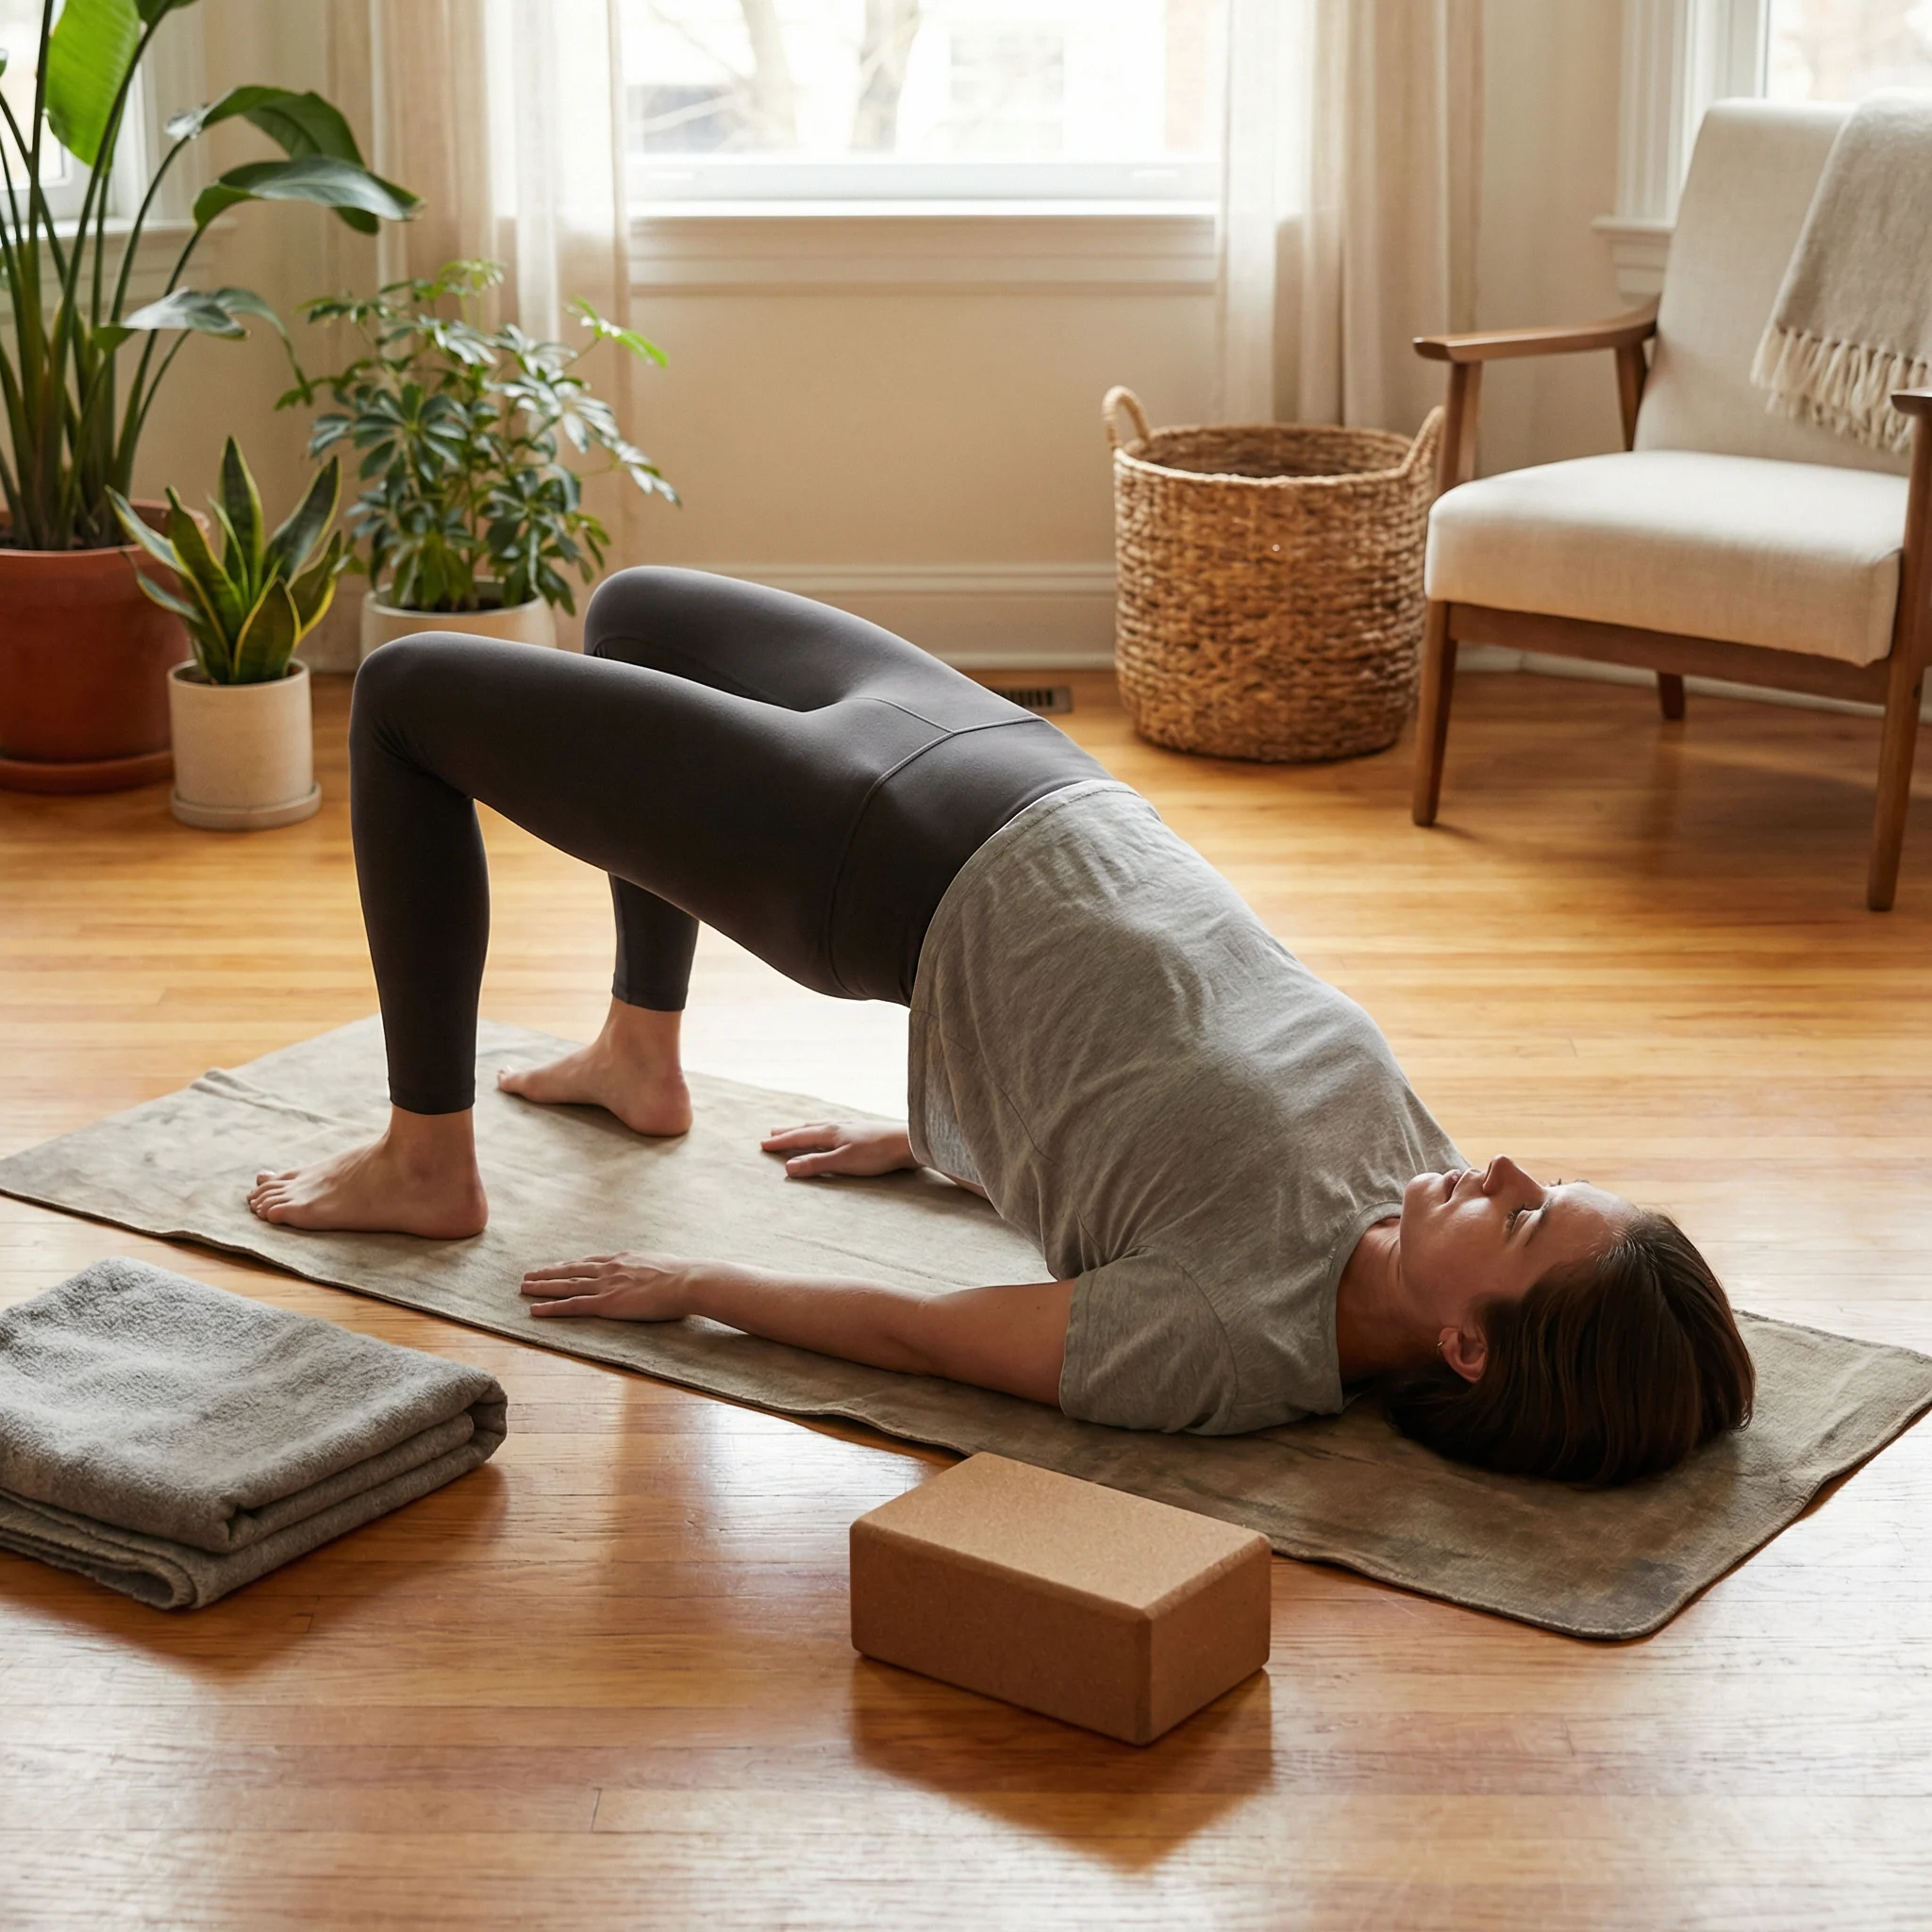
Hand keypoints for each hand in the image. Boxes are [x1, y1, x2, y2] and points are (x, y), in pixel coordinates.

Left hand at [519, 1251, 717, 1320]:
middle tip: (529, 1274)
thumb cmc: (684, 1277)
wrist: (688, 1281)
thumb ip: (651, 1270)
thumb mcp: (664, 1266)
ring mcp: (606, 1285)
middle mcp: (610, 1268)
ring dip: (542, 1287)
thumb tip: (657, 1275)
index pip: (590, 1261)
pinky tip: (535, 1310)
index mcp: (624, 1259)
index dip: (570, 1264)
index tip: (557, 1266)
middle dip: (549, 1272)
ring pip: (565, 1285)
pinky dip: (551, 1308)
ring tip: (524, 1288)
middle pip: (571, 1269)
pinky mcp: (606, 1303)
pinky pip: (572, 1305)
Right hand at [760, 1119, 915, 1179]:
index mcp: (830, 1133)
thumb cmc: (877, 1153)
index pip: (799, 1138)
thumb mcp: (843, 1163)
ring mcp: (852, 1126)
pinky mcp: (864, 1130)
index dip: (781, 1142)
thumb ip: (816, 1165)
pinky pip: (834, 1127)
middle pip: (807, 1128)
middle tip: (772, 1132)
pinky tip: (832, 1131)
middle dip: (789, 1132)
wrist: (909, 1141)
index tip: (763, 1144)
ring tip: (798, 1129)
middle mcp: (838, 1125)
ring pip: (821, 1126)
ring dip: (805, 1129)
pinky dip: (823, 1129)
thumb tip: (788, 1167)